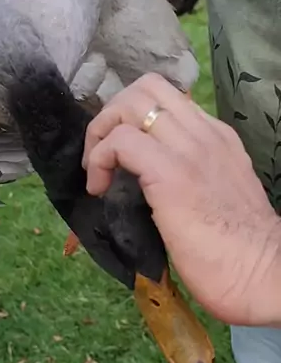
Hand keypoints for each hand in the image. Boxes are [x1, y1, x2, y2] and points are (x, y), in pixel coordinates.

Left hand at [83, 73, 280, 326]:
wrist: (263, 274)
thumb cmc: (240, 252)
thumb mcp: (217, 197)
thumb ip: (188, 179)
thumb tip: (150, 187)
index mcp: (218, 138)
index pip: (168, 100)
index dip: (133, 119)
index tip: (121, 156)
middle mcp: (205, 134)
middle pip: (145, 88)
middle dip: (111, 116)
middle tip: (101, 157)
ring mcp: (189, 150)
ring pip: (129, 104)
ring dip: (101, 134)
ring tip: (99, 172)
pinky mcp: (170, 173)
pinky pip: (120, 141)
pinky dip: (99, 160)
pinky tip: (100, 189)